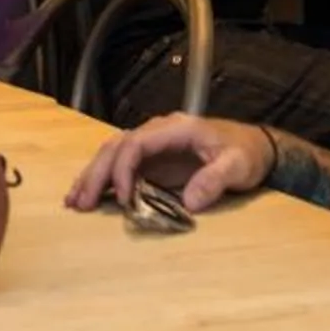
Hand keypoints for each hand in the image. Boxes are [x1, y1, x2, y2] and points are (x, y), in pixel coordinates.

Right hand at [64, 114, 273, 214]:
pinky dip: (103, 180)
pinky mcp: (153, 160)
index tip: (122, 197)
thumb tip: (189, 201)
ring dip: (92, 176)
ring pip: (112, 154)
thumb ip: (214, 179)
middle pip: (116, 147)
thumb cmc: (246, 153)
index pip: (136, 143)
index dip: (124, 169)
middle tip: (81, 202)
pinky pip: (121, 166)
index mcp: (175, 128)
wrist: (255, 148)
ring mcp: (154, 146)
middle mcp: (158, 133)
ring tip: (74, 201)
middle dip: (96, 174)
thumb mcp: (237, 165)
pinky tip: (88, 196)